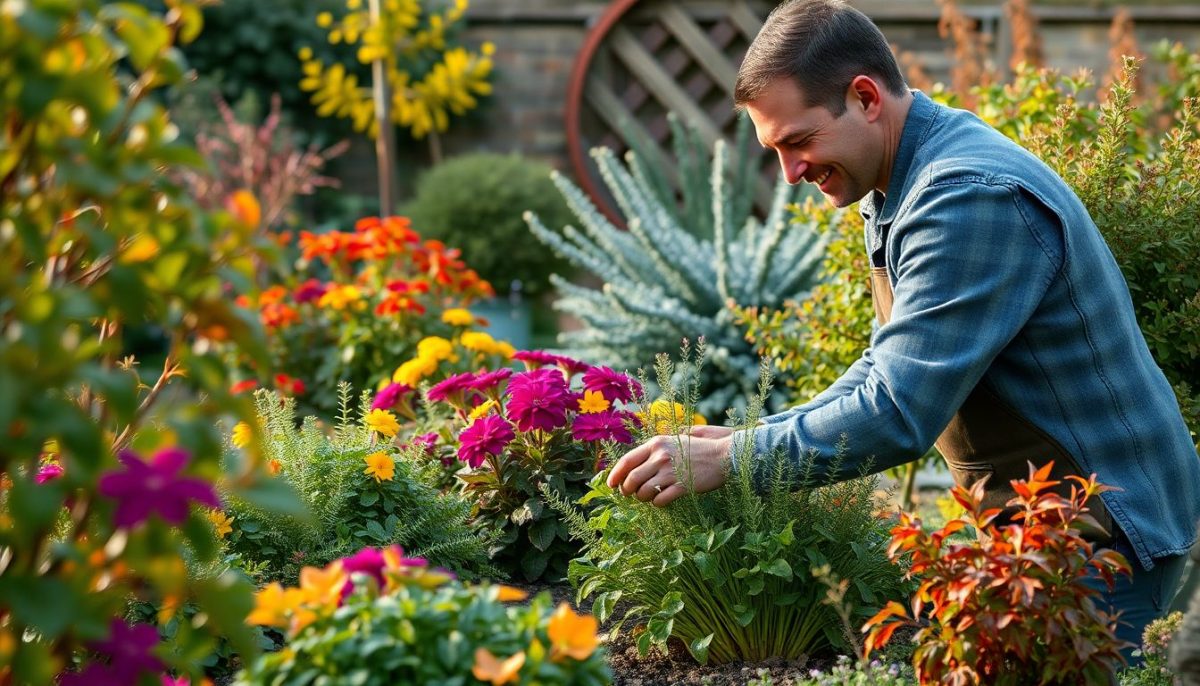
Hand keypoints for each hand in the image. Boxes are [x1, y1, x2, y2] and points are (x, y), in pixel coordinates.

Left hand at [606, 425, 733, 505]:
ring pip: (643, 492)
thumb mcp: (678, 437)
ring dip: (642, 498)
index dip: (615, 474)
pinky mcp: (682, 486)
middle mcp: (660, 456)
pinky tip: (662, 500)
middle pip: (631, 479)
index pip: (626, 460)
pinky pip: (660, 500)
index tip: (611, 484)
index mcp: (656, 443)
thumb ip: (661, 444)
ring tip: (648, 497)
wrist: (726, 455)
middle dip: (627, 490)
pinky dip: (657, 503)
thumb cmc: (702, 448)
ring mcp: (670, 471)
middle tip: (630, 494)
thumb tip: (645, 452)